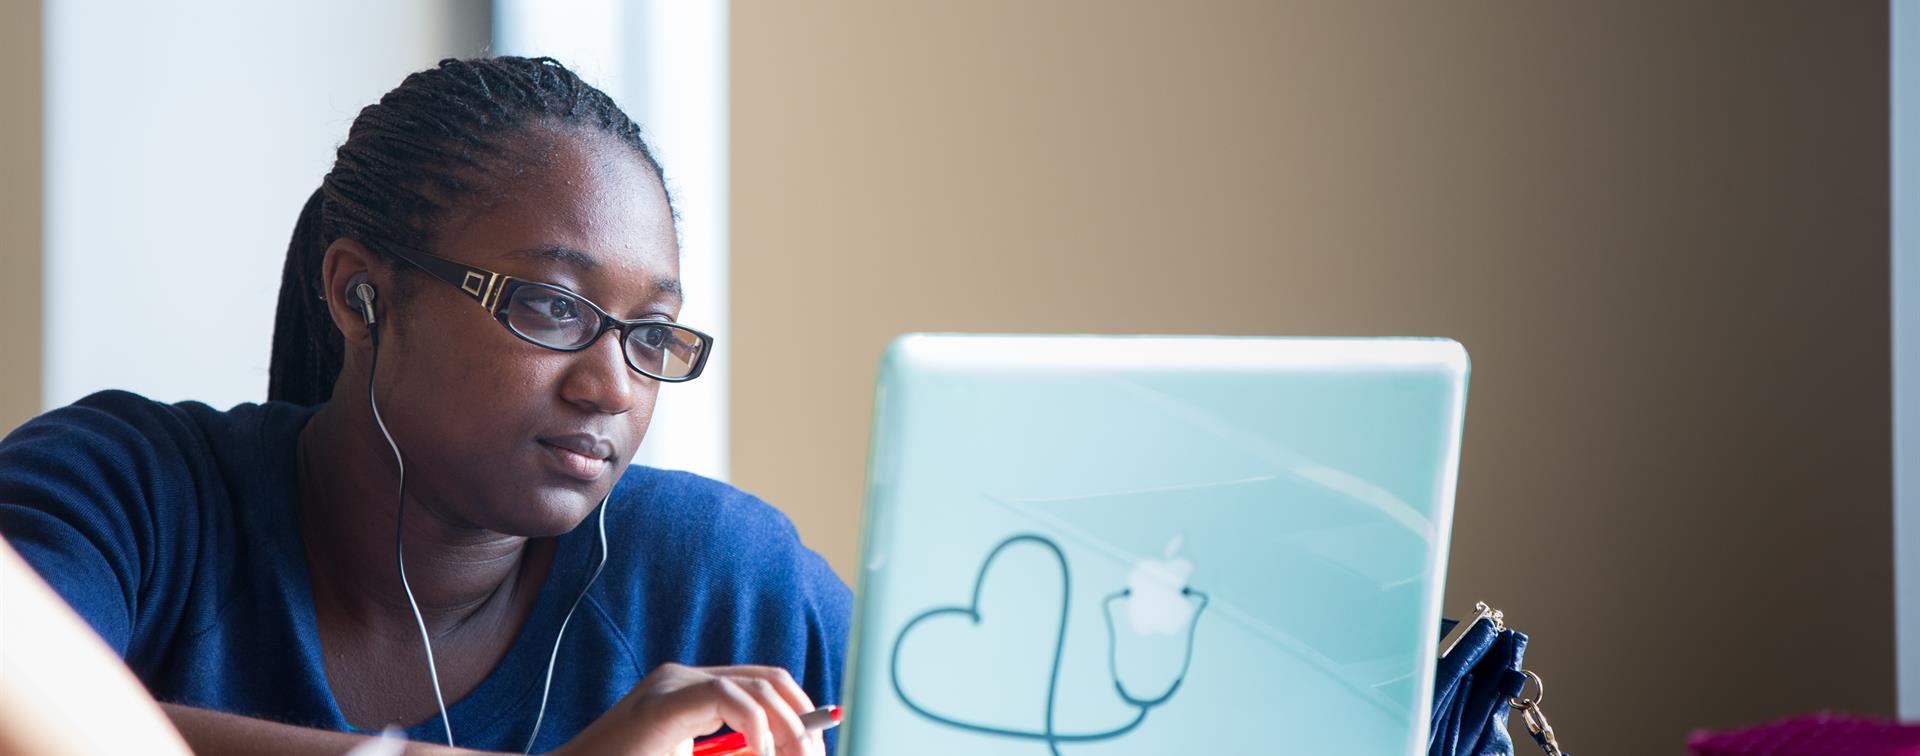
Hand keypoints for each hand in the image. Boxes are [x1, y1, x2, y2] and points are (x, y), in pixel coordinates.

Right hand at [556, 663, 825, 755]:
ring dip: (786, 726)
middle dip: (802, 718)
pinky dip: (755, 726)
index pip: (765, 684)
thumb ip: (732, 752)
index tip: (816, 748)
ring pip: (756, 687)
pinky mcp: (662, 702)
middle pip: (770, 679)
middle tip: (814, 755)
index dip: (800, 713)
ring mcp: (672, 684)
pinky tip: (759, 752)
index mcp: (693, 692)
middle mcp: (684, 678)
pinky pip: (727, 698)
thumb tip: (784, 749)